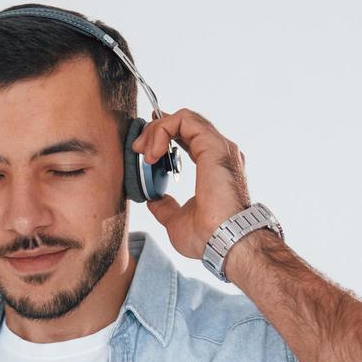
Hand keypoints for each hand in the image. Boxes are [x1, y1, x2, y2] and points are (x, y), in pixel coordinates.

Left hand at [129, 108, 252, 260]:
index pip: (187, 137)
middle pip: (184, 124)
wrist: (224, 242)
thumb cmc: (208, 237)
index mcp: (213, 166)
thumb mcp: (176, 220)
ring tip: (144, 152)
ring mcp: (218, 147)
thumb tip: (154, 200)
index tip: (143, 151)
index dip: (163, 136)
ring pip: (183, 118)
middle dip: (155, 132)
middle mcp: (219, 152)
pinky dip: (162, 130)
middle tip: (137, 150)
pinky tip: (153, 153)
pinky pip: (184, 120)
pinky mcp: (212, 145)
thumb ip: (166, 207)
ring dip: (156, 130)